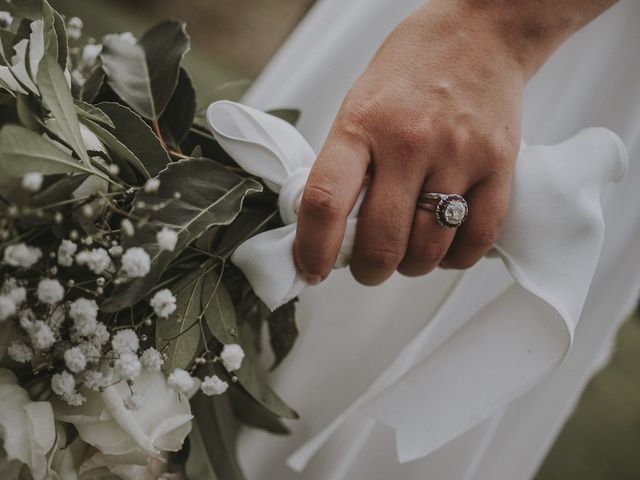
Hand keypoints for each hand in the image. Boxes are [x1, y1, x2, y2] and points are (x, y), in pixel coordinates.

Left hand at [293, 0, 527, 285]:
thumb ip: (345, 165)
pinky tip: (443, 248)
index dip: (313, 250)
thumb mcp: (358, 106)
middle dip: (369, 271)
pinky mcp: (498, 165)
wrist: (479, 33)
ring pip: (429, 248)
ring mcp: (457, 154)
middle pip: (382, 240)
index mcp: (361, 126)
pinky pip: (476, 237)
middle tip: (368, 267)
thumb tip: (333, 227)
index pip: (326, 202)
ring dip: (411, 266)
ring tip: (407, 254)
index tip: (311, 269)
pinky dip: (454, 258)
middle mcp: (408, 142)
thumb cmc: (411, 70)